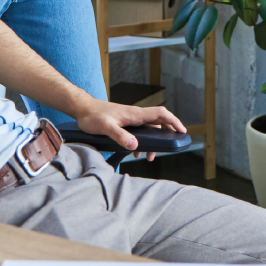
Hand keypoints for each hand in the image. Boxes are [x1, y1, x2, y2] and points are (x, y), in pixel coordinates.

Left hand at [72, 99, 186, 160]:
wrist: (83, 109)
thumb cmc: (93, 116)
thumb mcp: (106, 127)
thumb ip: (120, 136)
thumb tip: (135, 146)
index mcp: (135, 114)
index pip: (160, 114)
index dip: (173, 121)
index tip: (182, 130)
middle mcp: (136, 115)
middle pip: (159, 121)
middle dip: (166, 134)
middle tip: (167, 148)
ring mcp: (131, 118)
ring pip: (149, 127)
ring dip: (154, 140)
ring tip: (149, 156)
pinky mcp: (125, 122)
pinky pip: (140, 131)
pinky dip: (143, 141)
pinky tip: (136, 151)